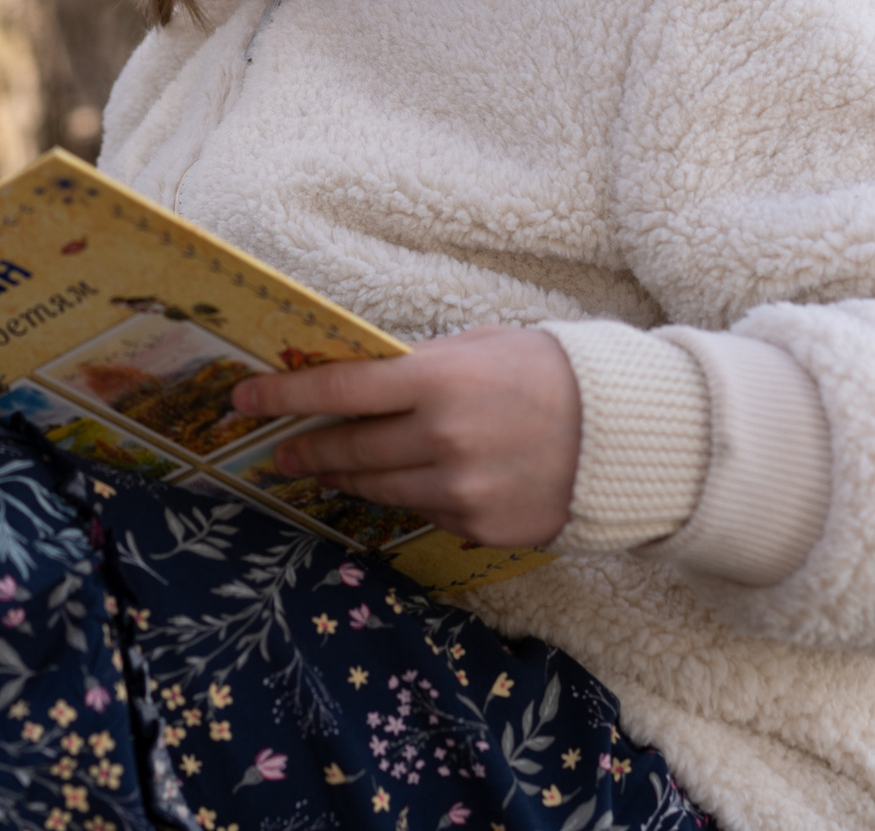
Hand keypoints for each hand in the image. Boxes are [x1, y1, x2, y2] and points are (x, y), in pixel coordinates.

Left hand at [228, 326, 581, 548]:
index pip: (337, 390)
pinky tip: (407, 484)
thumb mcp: (480, 346)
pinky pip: (425, 514)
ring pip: (377, 490)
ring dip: (345, 479)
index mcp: (436, 381)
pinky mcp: (481, 528)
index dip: (282, 397)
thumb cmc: (550, 372)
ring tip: (326, 469)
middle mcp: (440, 440)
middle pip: (348, 449)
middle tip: (280, 448)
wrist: (631, 435)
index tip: (242, 400)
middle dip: (306, 448)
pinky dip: (410, 498)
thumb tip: (358, 377)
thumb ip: (418, 364)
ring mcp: (460, 491)